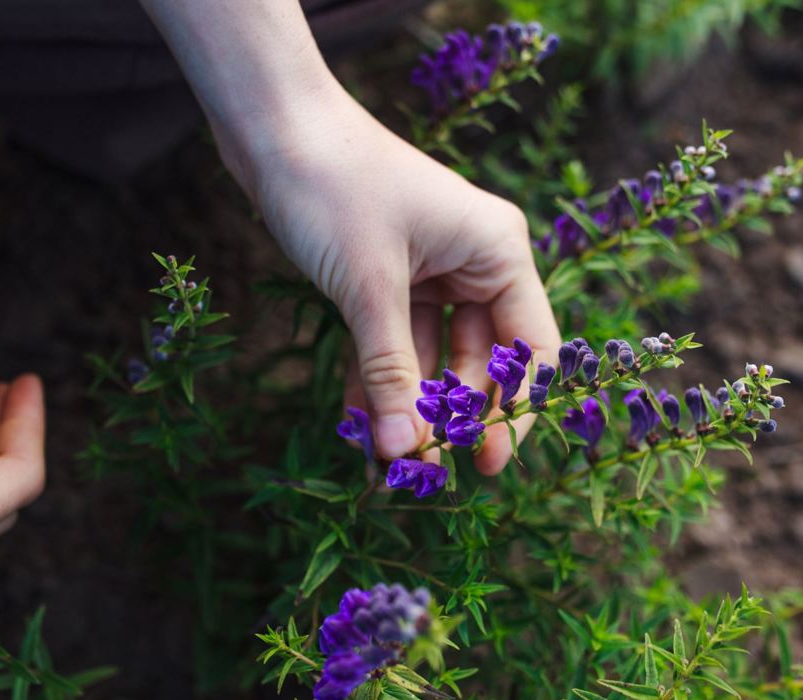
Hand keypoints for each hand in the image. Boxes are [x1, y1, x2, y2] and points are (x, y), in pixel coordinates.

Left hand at [235, 90, 561, 473]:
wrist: (271, 124)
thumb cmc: (333, 185)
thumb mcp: (368, 285)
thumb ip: (391, 369)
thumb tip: (402, 450)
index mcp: (496, 251)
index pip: (531, 348)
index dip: (517, 410)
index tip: (488, 464)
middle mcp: (474, 262)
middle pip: (481, 361)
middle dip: (451, 416)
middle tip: (424, 471)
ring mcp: (431, 271)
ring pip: (433, 358)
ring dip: (410, 406)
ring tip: (387, 462)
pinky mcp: (388, 277)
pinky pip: (394, 343)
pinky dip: (379, 381)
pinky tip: (361, 425)